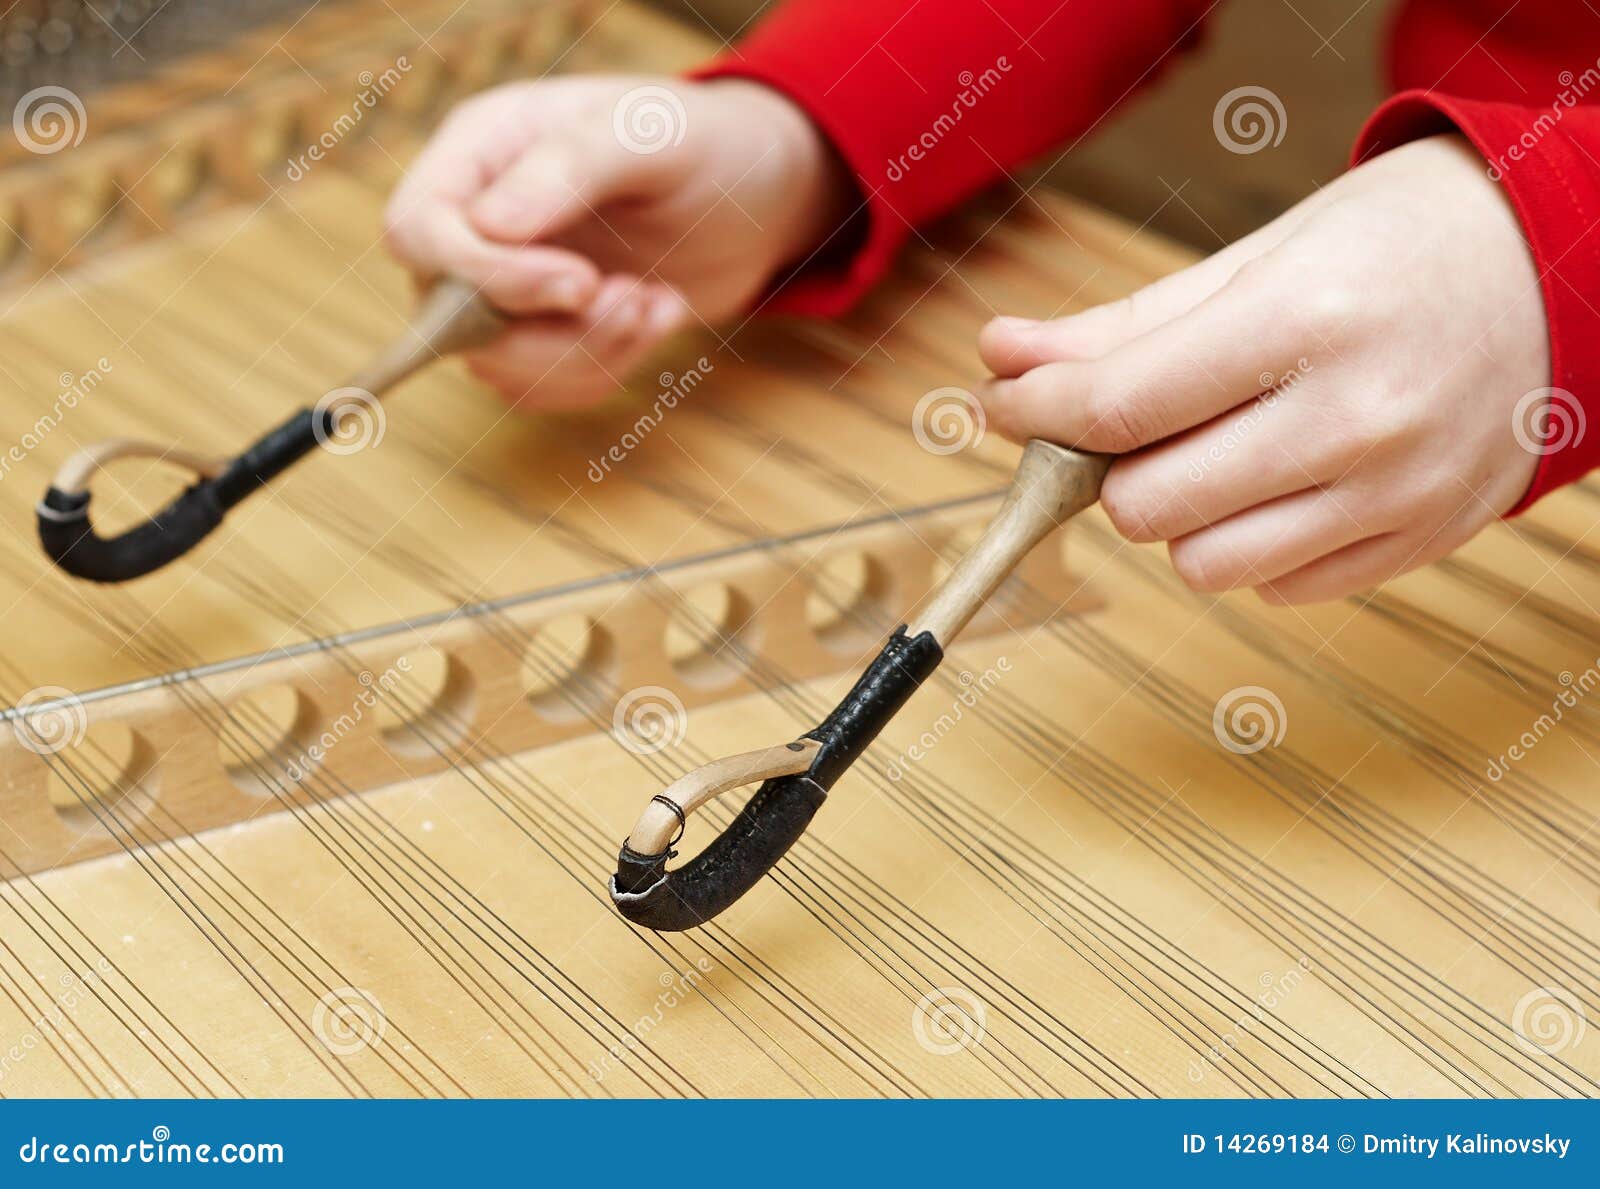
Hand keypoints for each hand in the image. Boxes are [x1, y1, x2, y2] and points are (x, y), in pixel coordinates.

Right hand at [384, 75, 850, 407]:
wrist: (754, 194)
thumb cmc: (701, 144)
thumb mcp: (648, 134)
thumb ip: (569, 167)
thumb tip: (488, 227)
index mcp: (480, 149)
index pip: (419, 232)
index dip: (486, 277)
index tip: (582, 284)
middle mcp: (475, 219)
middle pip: (448, 315)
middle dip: (551, 331)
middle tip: (632, 296)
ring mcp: (504, 281)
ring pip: (495, 365)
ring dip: (586, 356)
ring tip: (653, 302)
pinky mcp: (541, 330)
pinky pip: (540, 387)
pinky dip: (606, 369)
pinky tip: (658, 314)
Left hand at [977, 134, 1549, 603]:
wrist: (1556, 271)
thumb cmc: (1391, 250)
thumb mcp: (1256, 260)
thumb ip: (1123, 327)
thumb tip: (1000, 359)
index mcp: (1306, 322)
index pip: (1120, 405)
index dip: (1035, 411)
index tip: (1006, 403)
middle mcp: (1357, 418)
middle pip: (1147, 506)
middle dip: (1111, 469)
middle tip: (1132, 426)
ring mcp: (1396, 493)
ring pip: (1203, 564)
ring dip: (1180, 517)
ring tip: (1217, 452)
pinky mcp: (1421, 542)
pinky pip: (1277, 589)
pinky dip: (1251, 546)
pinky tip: (1284, 483)